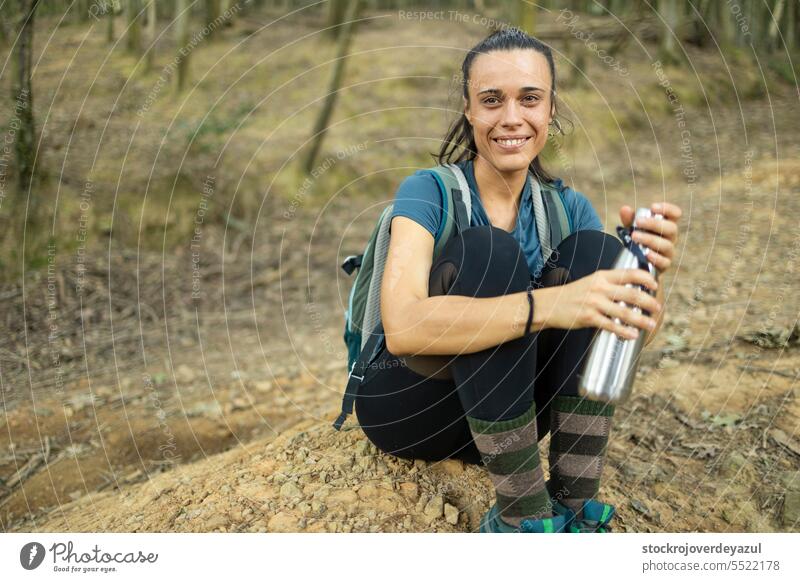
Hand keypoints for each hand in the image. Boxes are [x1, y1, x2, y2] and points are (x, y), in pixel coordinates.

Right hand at [541, 268, 660, 338]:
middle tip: (658, 308)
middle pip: (632, 294)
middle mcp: (600, 288)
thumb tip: (633, 290)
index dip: (646, 279)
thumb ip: (610, 284)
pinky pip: (611, 325)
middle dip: (649, 302)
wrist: (550, 304)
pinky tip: (632, 334)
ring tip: (651, 324)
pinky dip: (624, 331)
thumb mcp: (592, 282)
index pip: (630, 273)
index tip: (655, 285)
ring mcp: (594, 303)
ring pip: (624, 312)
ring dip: (641, 319)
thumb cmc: (573, 294)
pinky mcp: (589, 317)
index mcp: (602, 276)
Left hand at [619, 202, 681, 274]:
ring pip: (666, 245)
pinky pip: (664, 262)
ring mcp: (669, 252)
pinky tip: (646, 254)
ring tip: (634, 236)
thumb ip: (630, 220)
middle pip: (671, 228)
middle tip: (638, 221)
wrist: (636, 263)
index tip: (653, 207)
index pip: (675, 214)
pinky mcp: (664, 265)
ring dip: (650, 239)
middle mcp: (671, 238)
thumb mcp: (632, 229)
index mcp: (666, 225)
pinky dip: (655, 257)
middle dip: (654, 224)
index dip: (668, 209)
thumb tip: (625, 209)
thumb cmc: (638, 241)